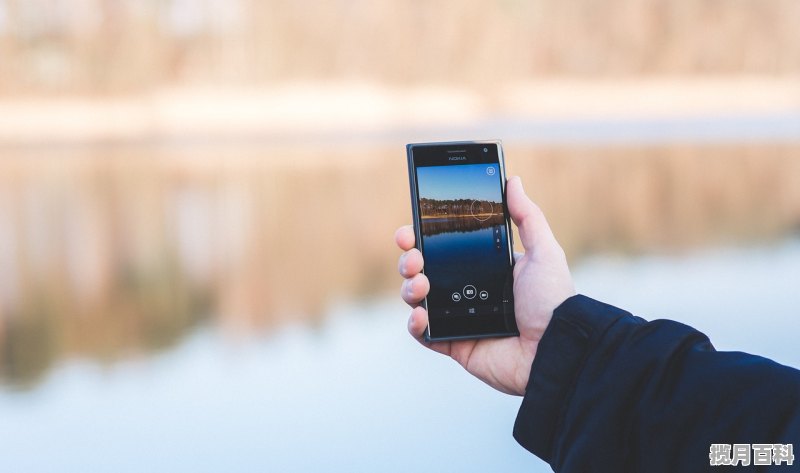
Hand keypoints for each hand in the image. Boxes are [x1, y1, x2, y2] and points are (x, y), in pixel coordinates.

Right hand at [395, 176, 574, 394]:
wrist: (557, 348)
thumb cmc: (553, 300)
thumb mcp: (544, 251)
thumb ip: (527, 216)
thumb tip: (513, 181)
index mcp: (482, 267)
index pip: (442, 247)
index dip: (421, 237)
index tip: (410, 228)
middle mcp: (466, 290)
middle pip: (421, 270)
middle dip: (408, 259)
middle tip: (413, 255)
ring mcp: (457, 318)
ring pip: (416, 298)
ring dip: (409, 287)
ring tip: (421, 284)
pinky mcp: (454, 344)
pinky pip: (423, 334)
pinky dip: (415, 324)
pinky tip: (421, 315)